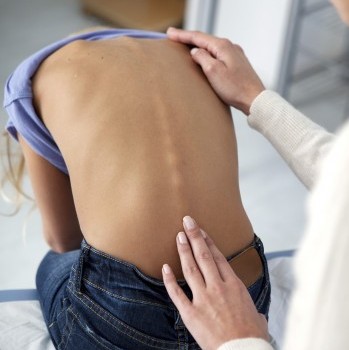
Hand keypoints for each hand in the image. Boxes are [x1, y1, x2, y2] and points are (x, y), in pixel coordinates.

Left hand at [162, 216, 268, 349]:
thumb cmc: (252, 337)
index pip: (218, 257)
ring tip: (178, 236)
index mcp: (234, 285)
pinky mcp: (191, 313)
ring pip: (191, 269)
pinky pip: (177, 293)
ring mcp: (203, 298)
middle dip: (194, 237)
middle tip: (187, 222)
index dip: (208, 241)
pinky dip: (170, 279)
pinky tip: (164, 267)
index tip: (201, 230)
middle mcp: (218, 287)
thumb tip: (259, 317)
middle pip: (203, 256)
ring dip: (184, 251)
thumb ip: (254, 312)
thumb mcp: (257, 318)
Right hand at [167, 28, 264, 114]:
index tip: (170, 33)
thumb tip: (195, 52)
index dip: (182, 35)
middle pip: (205, 39)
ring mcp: (235, 55)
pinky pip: (219, 54)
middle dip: (189, 38)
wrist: (254, 99)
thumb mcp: (213, 72)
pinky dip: (208, 53)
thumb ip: (202, 58)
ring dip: (198, 45)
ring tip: (186, 44)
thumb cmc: (235, 88)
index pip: (198, 37)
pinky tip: (205, 56)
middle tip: (174, 36)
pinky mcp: (237, 64)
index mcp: (223, 46)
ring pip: (212, 46)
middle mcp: (230, 47)